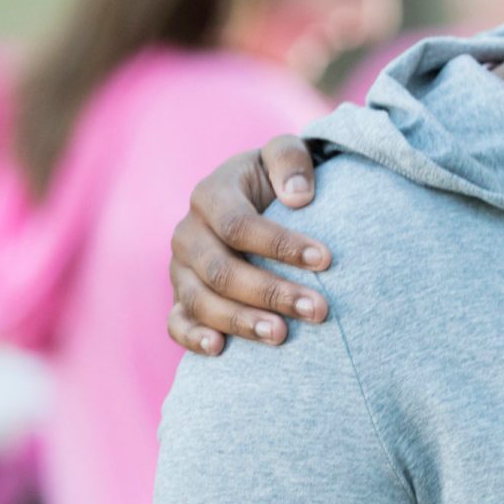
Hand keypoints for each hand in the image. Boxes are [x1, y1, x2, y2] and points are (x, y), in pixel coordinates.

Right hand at [166, 136, 329, 355]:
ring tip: (282, 335)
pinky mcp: (181, 296)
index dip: (282, 245)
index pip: (240, 226)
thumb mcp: (284, 153)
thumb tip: (298, 197)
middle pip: (222, 270)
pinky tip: (219, 349)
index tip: (326, 260)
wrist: (253, 197)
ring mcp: (181, 268)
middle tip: (317, 309)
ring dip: (242, 322)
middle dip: (271, 292)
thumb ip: (290, 161)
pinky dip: (193, 338)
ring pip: (201, 301)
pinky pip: (177, 322)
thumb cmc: (274, 176)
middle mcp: (188, 234)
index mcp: (210, 195)